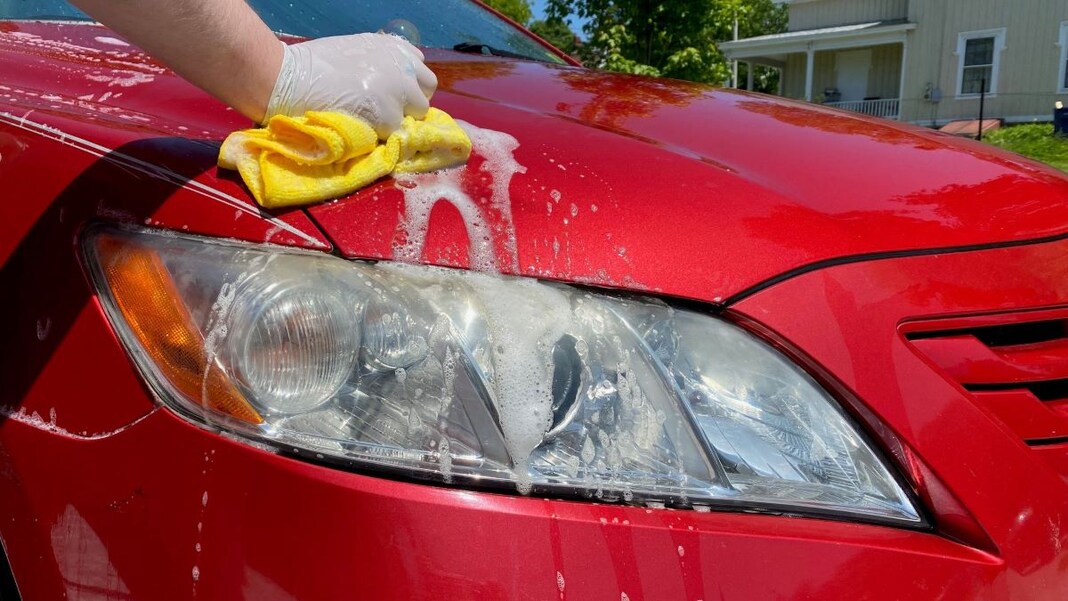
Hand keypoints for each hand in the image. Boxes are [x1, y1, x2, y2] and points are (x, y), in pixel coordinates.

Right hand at [264, 33, 437, 138]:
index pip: (421, 71)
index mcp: (395, 48)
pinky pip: (395, 131)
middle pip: (427, 92)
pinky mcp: (390, 115)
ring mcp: (400, 91)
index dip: (409, 87)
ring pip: (416, 115)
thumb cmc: (314, 64)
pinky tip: (361, 126)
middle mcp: (403, 66)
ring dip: (398, 119)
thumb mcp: (356, 51)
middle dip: (411, 104)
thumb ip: (381, 63)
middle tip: (387, 111)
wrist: (292, 77)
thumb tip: (391, 81)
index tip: (393, 95)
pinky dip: (381, 132)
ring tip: (372, 120)